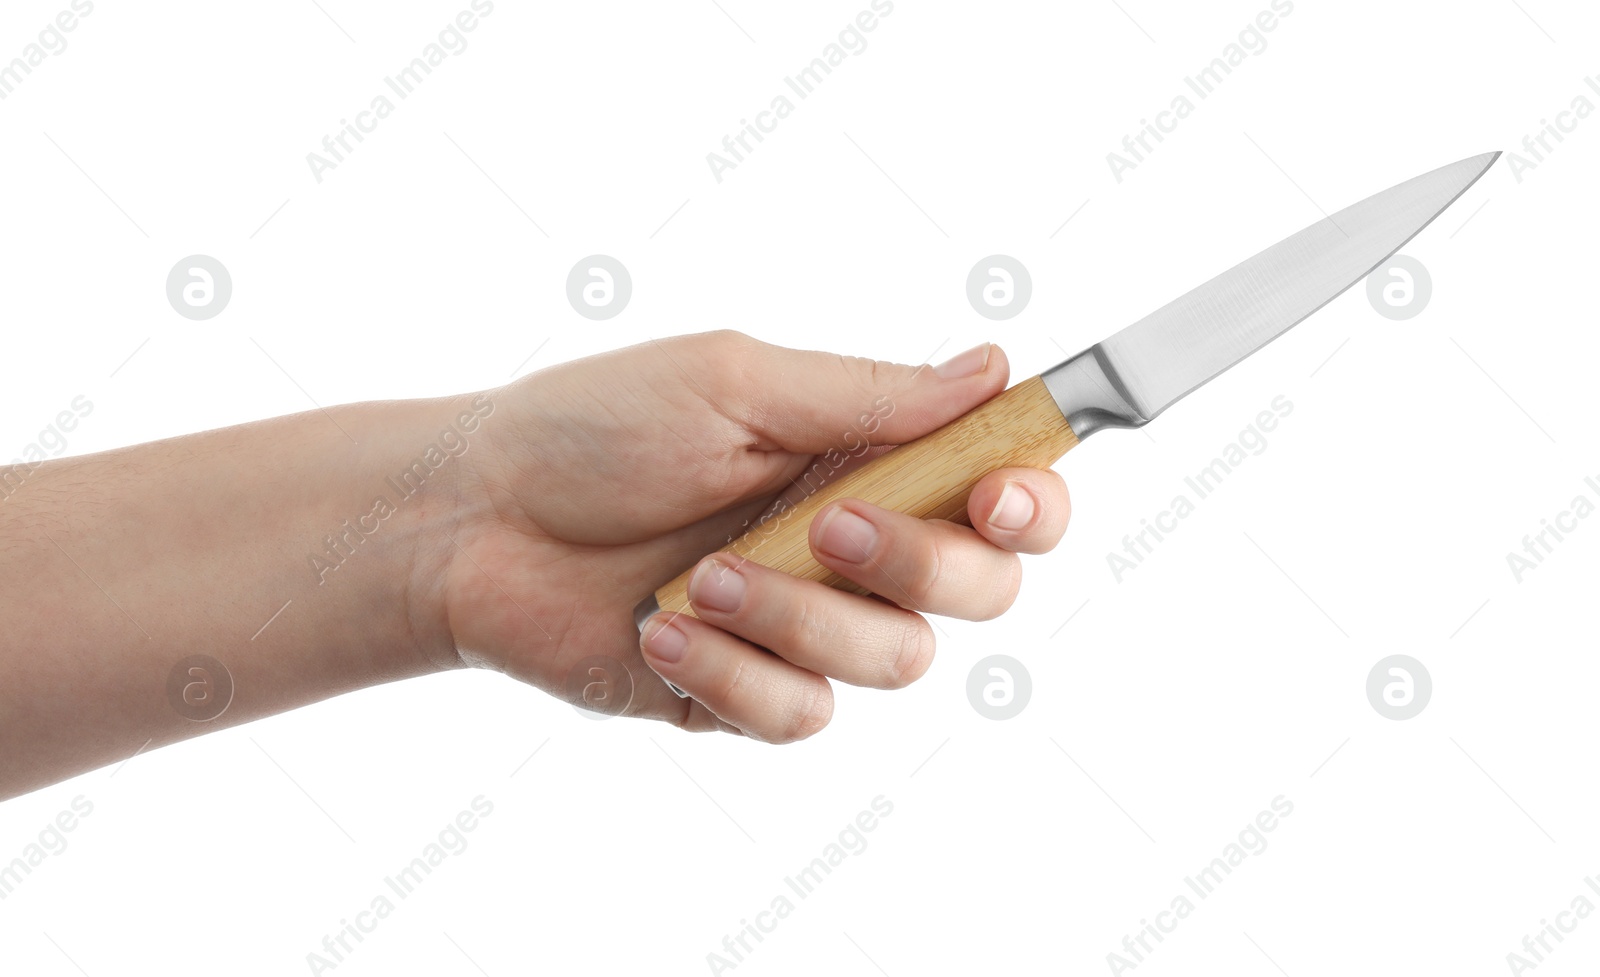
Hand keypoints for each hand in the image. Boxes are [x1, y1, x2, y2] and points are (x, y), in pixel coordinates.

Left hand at [444, 331, 1070, 741]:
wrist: (474, 522)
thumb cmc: (592, 430)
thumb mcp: (731, 384)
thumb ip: (867, 396)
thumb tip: (993, 369)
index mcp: (867, 458)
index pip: (1004, 491)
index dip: (1032, 503)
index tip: (998, 497)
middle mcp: (856, 549)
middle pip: (982, 591)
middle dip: (919, 565)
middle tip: (826, 526)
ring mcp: (808, 630)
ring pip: (894, 661)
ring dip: (800, 618)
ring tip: (701, 577)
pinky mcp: (749, 696)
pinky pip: (802, 716)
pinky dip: (736, 675)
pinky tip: (663, 631)